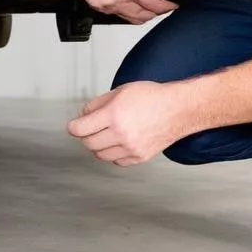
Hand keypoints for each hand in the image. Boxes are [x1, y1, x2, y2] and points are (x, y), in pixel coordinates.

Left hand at [67, 81, 192, 165]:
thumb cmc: (153, 97)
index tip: (73, 127)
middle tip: (91, 128)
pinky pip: (116, 161)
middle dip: (86, 136)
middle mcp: (121, 133)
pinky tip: (119, 142)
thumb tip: (84, 115)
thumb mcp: (121, 90)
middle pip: (89, 143)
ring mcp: (130, 148)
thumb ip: (98, 103)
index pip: (81, 129)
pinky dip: (113, 153)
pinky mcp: (138, 157)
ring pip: (101, 155)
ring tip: (107, 134)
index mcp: (114, 114)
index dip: (73, 127)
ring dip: (99, 145)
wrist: (178, 109)